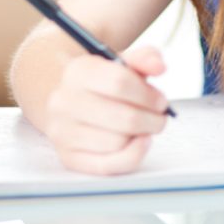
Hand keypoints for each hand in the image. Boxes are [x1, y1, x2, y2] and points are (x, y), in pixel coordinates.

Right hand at [44, 45, 169, 173]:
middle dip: (151, 119)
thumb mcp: (121, 62)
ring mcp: (62, 131)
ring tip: (146, 126)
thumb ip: (144, 58)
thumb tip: (159, 66)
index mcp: (78, 71)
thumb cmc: (102, 81)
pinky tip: (139, 142)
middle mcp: (64, 101)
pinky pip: (108, 166)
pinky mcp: (68, 157)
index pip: (120, 82)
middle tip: (160, 117)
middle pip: (124, 118)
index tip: (161, 100)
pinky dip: (131, 155)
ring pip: (118, 143)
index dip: (148, 94)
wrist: (70, 98)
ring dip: (142, 136)